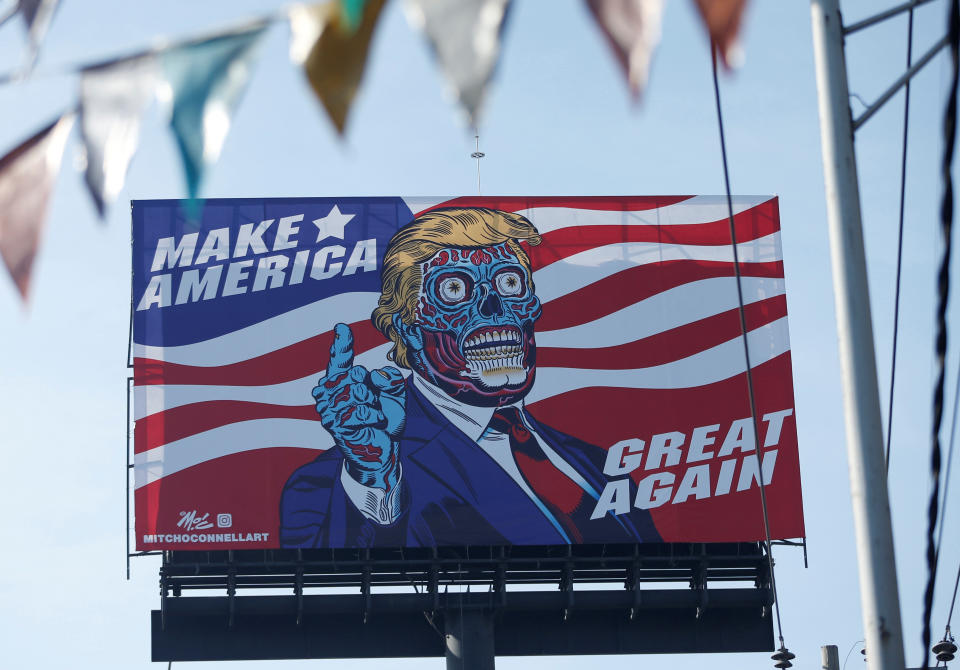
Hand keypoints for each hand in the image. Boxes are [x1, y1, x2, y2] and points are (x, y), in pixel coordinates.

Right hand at [313, 323, 405, 490]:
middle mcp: (330, 393)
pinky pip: (357, 411)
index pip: (340, 359)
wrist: (384, 450)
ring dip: (372, 405)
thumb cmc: (385, 420)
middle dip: (371, 388)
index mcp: (343, 382)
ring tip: (373, 417)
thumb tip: (373, 378)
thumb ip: (390, 379)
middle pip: (353, 374)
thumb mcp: (395, 395)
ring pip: (355, 392)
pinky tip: (372, 425)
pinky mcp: (334, 425)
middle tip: (374, 406)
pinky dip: (371, 417)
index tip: (342, 327)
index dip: (341, 343)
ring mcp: (329, 409)